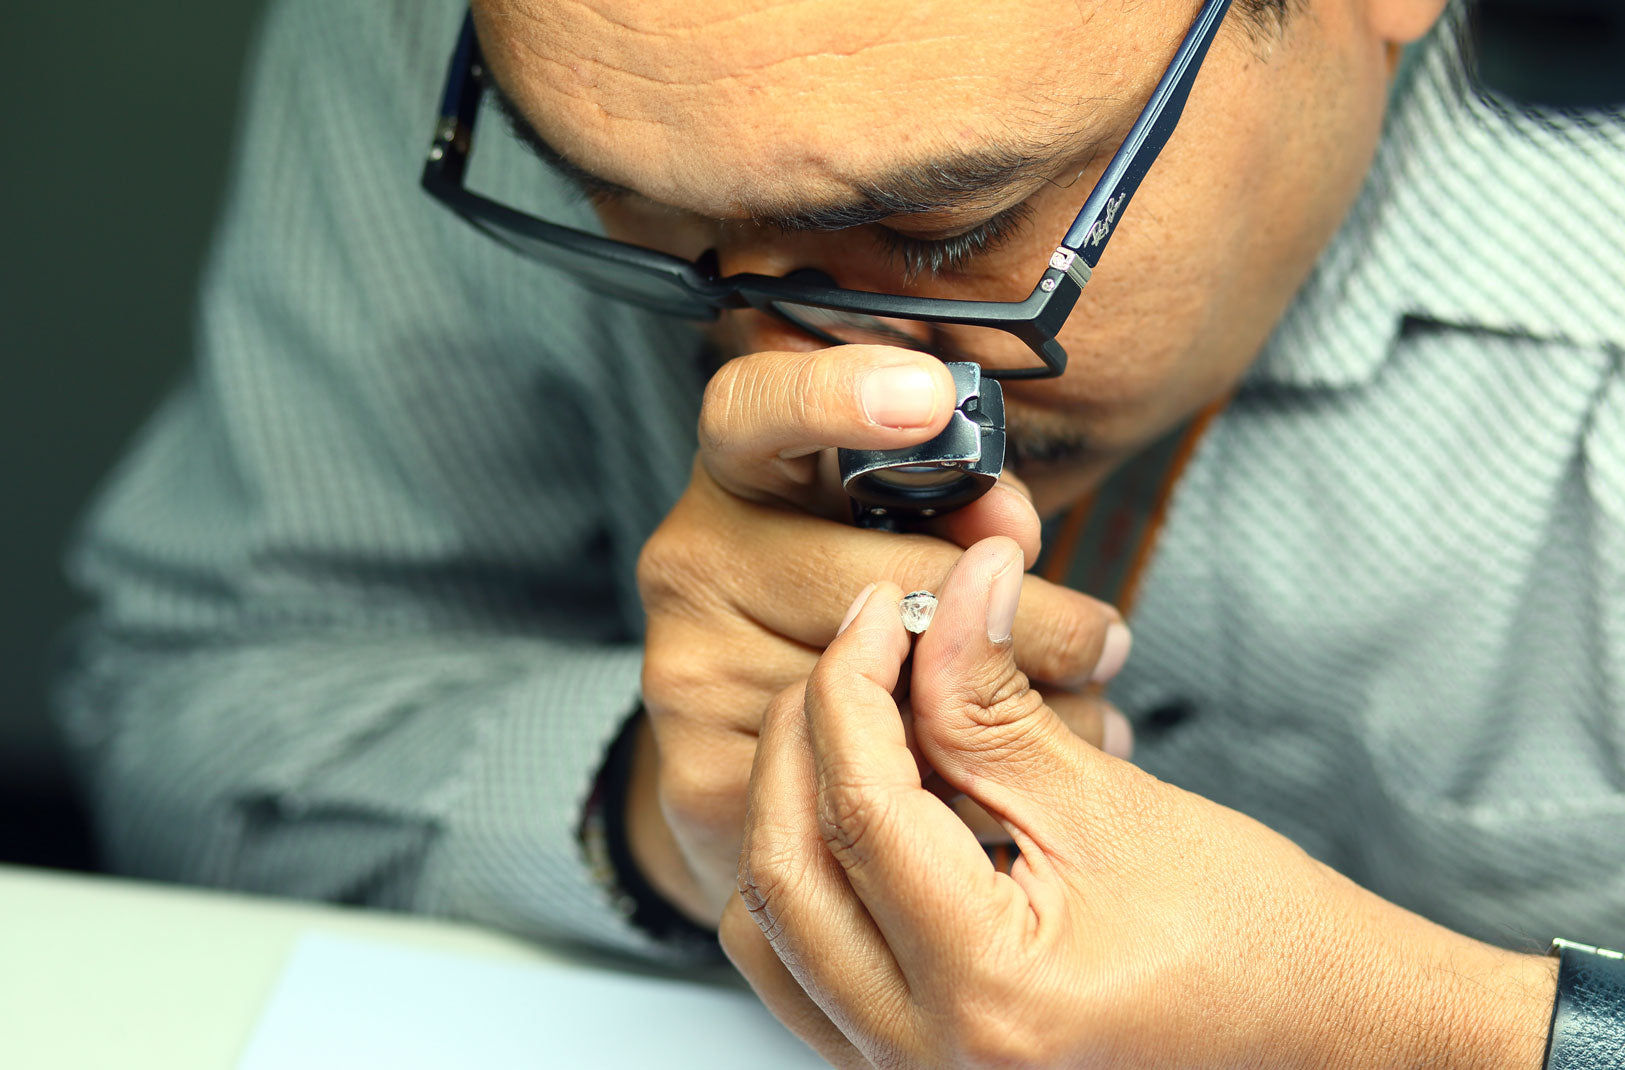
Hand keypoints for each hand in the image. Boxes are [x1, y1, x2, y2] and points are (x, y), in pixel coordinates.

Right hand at [631, 346, 1132, 925]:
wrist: (749, 745)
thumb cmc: (838, 605)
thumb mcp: (887, 523)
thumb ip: (951, 505)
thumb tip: (1008, 533)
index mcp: (738, 476)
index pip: (756, 407)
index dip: (836, 392)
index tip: (930, 395)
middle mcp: (694, 564)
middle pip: (880, 580)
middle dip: (1016, 618)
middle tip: (1098, 640)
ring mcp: (690, 671)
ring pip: (890, 696)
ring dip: (1012, 717)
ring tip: (1078, 713)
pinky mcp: (699, 774)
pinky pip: (863, 784)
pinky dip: (963, 789)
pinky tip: (1010, 781)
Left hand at [722, 537, 1556, 1068]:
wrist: (1325, 1034)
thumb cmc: (1261, 942)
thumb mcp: (1116, 804)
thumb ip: (997, 701)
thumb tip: (955, 591)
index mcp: (988, 992)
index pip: (860, 808)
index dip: (855, 684)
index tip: (885, 611)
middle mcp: (928, 1059)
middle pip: (787, 864)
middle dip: (808, 734)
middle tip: (862, 650)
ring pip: (772, 924)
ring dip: (793, 807)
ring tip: (858, 724)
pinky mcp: (911, 1068)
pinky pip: (804, 972)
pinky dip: (809, 881)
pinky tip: (856, 814)